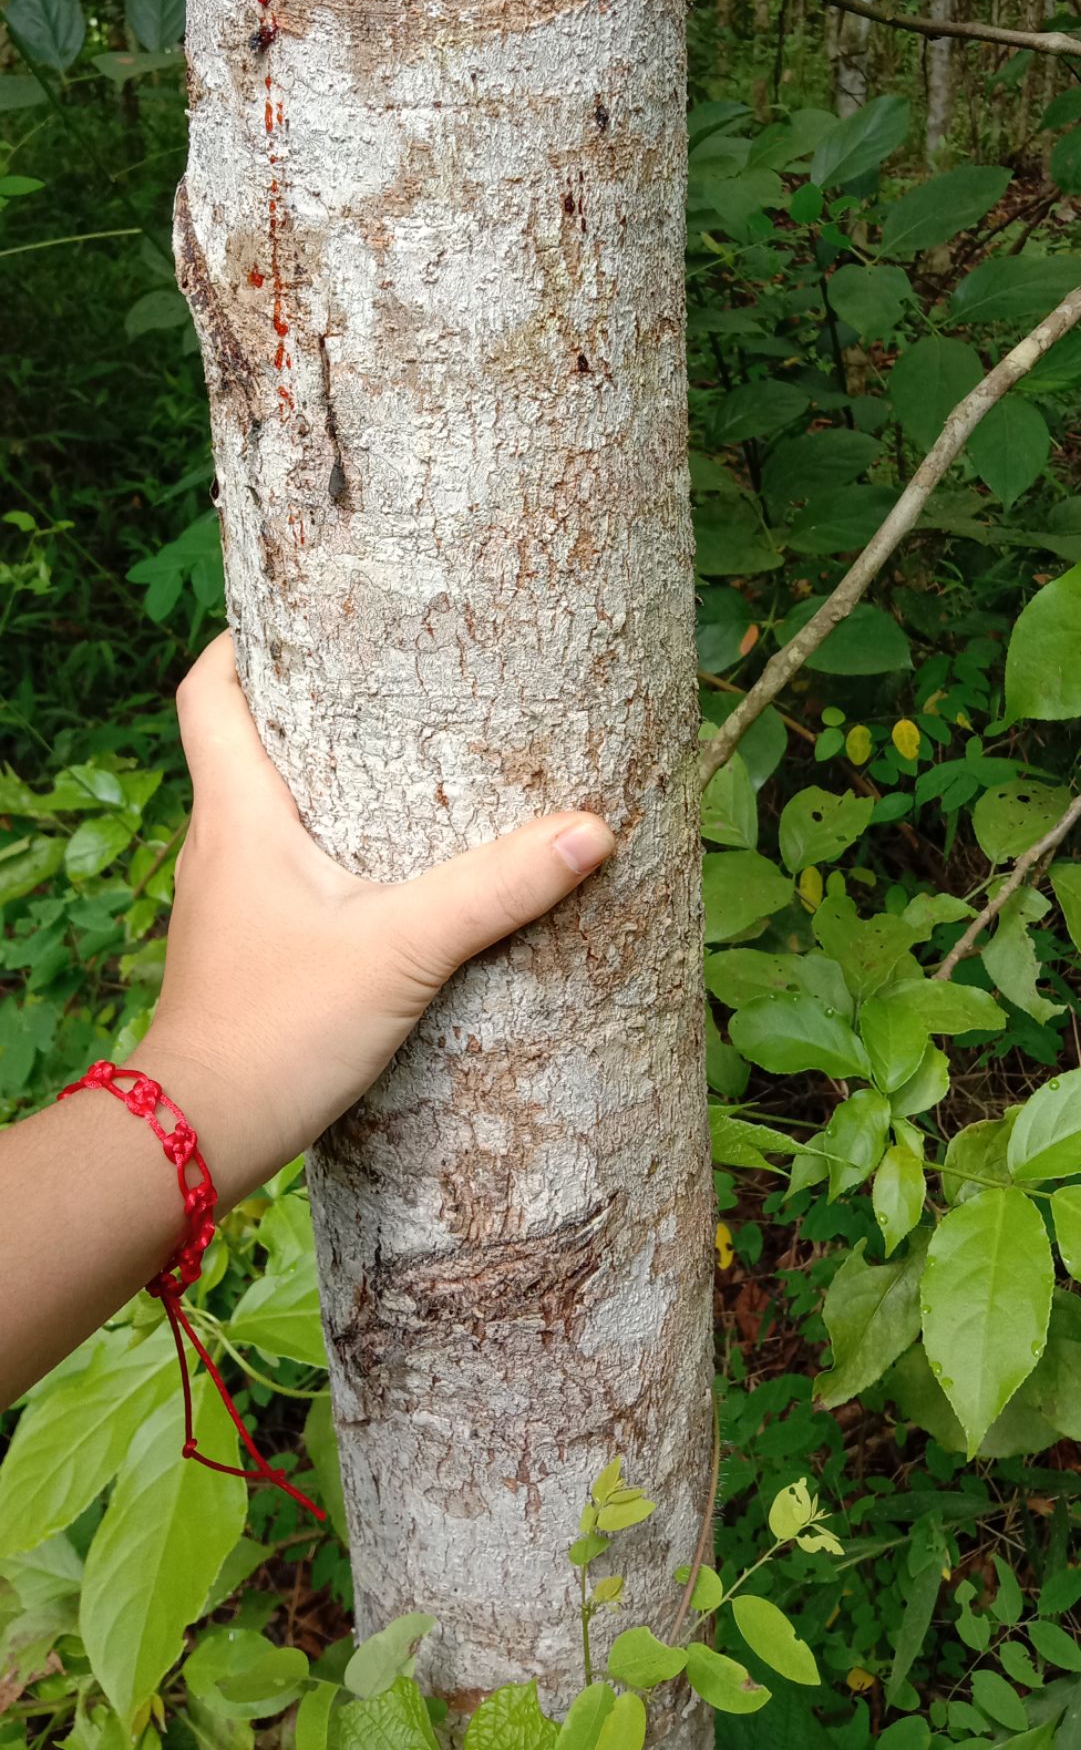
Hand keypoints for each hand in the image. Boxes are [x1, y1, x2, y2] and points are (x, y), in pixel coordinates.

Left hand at [143, 634, 614, 1207]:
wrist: (201, 1138)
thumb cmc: (278, 1031)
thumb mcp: (402, 951)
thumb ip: (495, 889)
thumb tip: (591, 829)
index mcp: (238, 813)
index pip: (207, 693)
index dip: (242, 642)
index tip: (301, 613)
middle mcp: (219, 844)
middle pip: (243, 740)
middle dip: (307, 703)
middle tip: (385, 677)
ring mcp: (225, 900)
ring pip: (262, 808)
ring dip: (319, 778)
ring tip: (402, 761)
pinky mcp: (243, 949)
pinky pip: (277, 868)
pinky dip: (323, 847)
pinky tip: (385, 871)